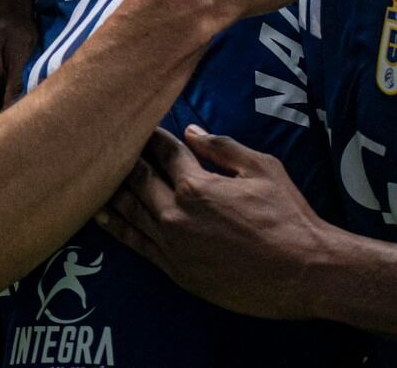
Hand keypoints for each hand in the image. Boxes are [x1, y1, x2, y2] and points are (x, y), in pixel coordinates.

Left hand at [97, 126, 335, 319]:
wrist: (302, 273)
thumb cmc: (288, 216)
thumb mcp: (262, 168)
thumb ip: (222, 148)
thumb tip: (192, 133)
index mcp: (197, 186)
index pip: (164, 152)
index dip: (152, 136)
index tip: (141, 124)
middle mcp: (176, 216)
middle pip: (139, 180)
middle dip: (125, 160)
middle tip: (111, 144)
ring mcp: (173, 247)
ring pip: (131, 213)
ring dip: (113, 194)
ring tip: (93, 178)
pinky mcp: (176, 271)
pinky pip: (137, 245)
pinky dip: (118, 229)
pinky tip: (104, 219)